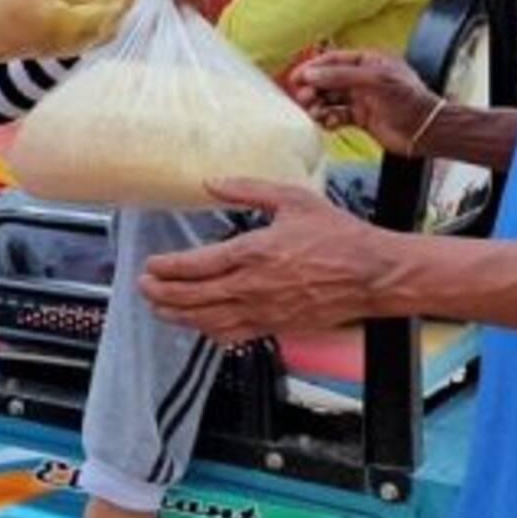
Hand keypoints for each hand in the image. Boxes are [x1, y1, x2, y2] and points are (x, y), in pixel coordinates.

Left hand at [138, 178, 403, 342]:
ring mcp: (264, 311)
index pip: (196, 265)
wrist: (372, 274)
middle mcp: (253, 286)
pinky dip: (209, 332)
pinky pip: (234, 335)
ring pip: (208, 320)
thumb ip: (247, 190)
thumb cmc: (338, 236)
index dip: (167, 268)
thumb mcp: (292, 198)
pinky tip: (199, 326)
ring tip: (159, 309)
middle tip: (144, 288)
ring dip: (178, 316)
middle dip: (162, 293)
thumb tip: (211, 182)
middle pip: (193, 297)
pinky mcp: (276, 326)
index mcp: (254, 252)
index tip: (150, 266)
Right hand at [291, 50, 440, 155]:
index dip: (313, 67)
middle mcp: (362, 79)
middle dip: (313, 89)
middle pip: (328, 80)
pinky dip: (329, 120)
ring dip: (319, 106)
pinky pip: (337, 116)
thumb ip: (341, 76)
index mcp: (368, 62)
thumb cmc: (407, 100)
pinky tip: (328, 124)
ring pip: (330, 99)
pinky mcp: (360, 119)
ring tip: (315, 113)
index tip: (296, 78)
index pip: (333, 60)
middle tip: (304, 99)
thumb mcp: (374, 81)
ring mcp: (361, 99)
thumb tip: (310, 73)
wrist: (425, 131)